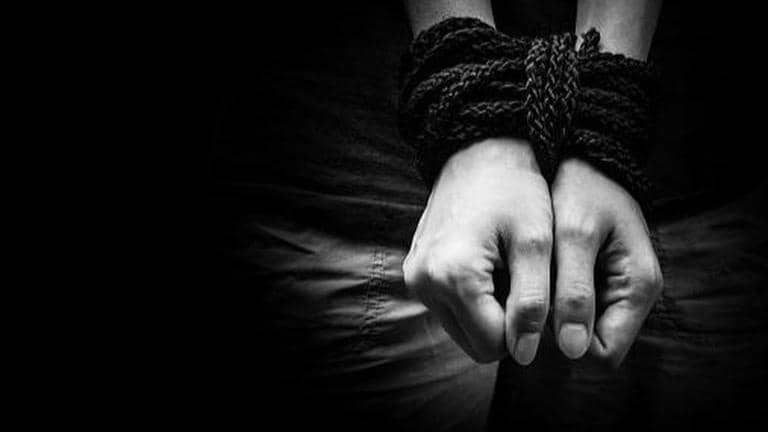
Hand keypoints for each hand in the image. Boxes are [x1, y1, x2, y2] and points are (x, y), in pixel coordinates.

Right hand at [403, 137, 552, 363]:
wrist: (480, 151)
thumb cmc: (515, 189)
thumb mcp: (536, 242)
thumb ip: (533, 302)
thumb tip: (525, 356)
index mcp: (453, 276)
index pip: (494, 345)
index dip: (526, 330)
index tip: (542, 295)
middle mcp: (423, 282)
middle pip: (475, 343)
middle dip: (506, 325)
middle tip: (526, 282)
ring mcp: (415, 278)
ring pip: (462, 329)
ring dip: (490, 313)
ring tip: (508, 271)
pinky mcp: (415, 272)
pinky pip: (449, 308)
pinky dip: (474, 300)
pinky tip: (490, 265)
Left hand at [551, 158, 662, 366]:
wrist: (578, 155)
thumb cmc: (580, 188)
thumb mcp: (574, 235)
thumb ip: (575, 291)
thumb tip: (574, 352)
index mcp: (637, 288)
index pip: (604, 352)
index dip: (567, 341)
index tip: (540, 307)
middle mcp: (630, 295)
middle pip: (587, 343)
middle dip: (556, 325)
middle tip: (533, 283)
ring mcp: (611, 289)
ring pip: (574, 327)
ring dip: (549, 310)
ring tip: (532, 272)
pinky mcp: (592, 280)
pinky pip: (566, 306)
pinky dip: (547, 294)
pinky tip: (533, 269)